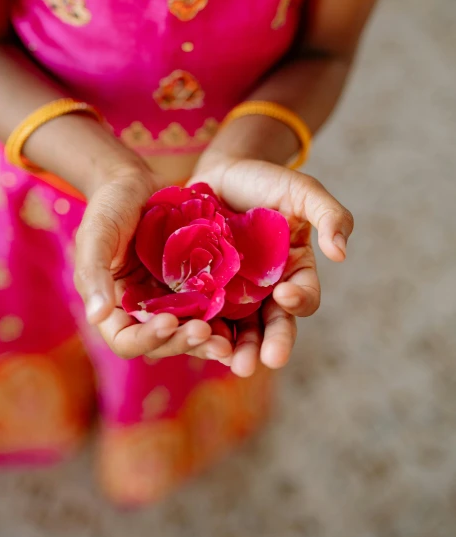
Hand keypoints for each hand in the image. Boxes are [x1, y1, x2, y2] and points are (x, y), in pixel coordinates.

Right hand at [74, 161, 232, 363]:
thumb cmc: (109, 205)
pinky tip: (240, 324)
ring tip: (227, 342)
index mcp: (113, 306)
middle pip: (162, 343)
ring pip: (188, 332)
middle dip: (183, 342)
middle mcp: (142, 310)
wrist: (137, 182)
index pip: (126, 339)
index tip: (167, 322)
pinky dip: (222, 320)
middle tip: (205, 333)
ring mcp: (169, 300)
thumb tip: (95, 316)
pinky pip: (208, 309)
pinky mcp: (193, 286)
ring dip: (207, 341)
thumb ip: (94, 273)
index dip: (147, 338)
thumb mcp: (96, 234)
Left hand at [190, 151, 353, 376]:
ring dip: (236, 349)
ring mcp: (233, 292)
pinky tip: (196, 338)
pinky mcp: (201, 289)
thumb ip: (329, 215)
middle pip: (272, 325)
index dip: (298, 300)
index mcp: (294, 271)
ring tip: (232, 364)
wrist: (220, 173)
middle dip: (270, 344)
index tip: (285, 294)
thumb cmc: (266, 180)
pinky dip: (201, 330)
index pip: (304, 296)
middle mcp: (266, 290)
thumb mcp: (303, 190)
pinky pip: (203, 315)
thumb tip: (341, 253)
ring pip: (238, 329)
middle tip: (264, 361)